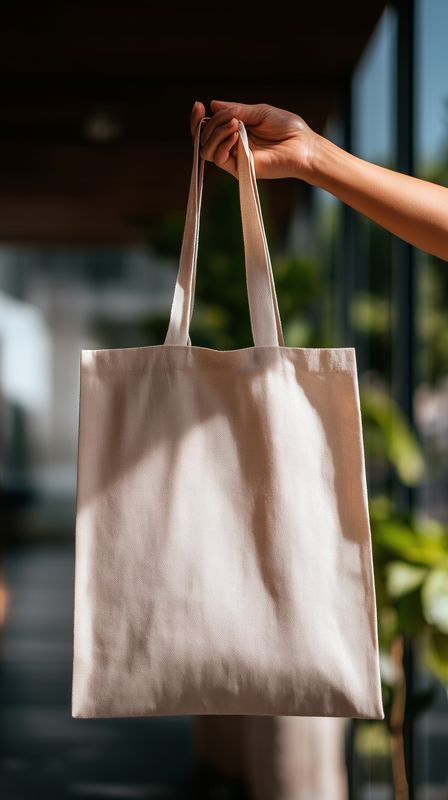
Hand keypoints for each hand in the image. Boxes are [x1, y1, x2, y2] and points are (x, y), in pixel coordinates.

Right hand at [190, 99, 317, 180]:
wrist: (303, 145)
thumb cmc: (286, 128)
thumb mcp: (259, 112)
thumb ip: (236, 110)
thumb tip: (213, 105)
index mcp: (235, 131)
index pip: (208, 128)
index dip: (198, 119)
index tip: (199, 106)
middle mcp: (232, 146)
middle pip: (204, 138)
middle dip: (211, 124)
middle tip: (231, 118)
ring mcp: (235, 159)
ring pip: (206, 150)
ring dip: (215, 133)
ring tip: (235, 125)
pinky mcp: (240, 170)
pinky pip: (219, 159)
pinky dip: (222, 144)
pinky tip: (236, 135)